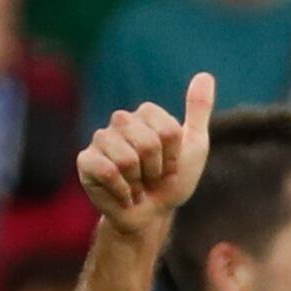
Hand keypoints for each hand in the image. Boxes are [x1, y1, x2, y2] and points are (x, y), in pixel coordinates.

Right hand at [76, 72, 215, 236]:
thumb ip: (198, 111)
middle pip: (148, 143)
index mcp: (145, 114)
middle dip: (156, 170)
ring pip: (128, 159)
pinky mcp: (85, 161)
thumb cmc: (171, 181)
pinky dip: (123, 191)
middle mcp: (121, 121)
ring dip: (139, 183)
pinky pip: (108, 172)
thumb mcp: (193, 147)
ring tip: (137, 185)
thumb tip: (205, 75)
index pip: (167, 131)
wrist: (150, 215)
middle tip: (151, 178)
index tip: (169, 166)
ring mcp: (100, 140)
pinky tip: (123, 195)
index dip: (173, 156)